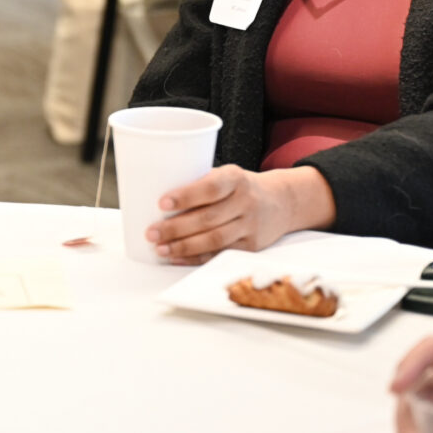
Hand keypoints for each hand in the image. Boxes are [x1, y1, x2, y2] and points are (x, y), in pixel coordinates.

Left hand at [145, 165, 332, 264]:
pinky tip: (177, 258)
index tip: (162, 203)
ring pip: (214, 240)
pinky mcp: (251, 246)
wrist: (281, 202)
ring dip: (183, 246)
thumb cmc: (240, 186)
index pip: (211, 188)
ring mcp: (250, 226)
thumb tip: (155, 193)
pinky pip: (220, 254)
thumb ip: (198, 182)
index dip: (186, 196)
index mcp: (236, 178)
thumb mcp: (225, 174)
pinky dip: (196, 258)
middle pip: (209, 218)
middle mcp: (246, 202)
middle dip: (176, 228)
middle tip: (152, 232)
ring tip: (160, 248)